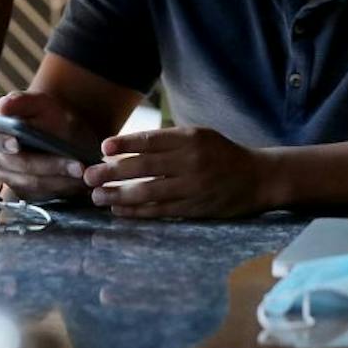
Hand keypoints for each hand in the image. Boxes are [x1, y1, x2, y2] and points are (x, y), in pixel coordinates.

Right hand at [0, 90, 95, 202]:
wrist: (62, 133)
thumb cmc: (49, 116)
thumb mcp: (40, 103)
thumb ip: (22, 102)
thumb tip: (3, 106)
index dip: (3, 143)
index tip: (16, 144)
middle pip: (19, 166)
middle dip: (48, 166)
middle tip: (76, 164)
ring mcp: (10, 178)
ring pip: (32, 183)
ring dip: (59, 180)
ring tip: (82, 172)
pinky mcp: (25, 192)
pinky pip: (42, 195)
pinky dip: (61, 189)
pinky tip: (78, 183)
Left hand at [83, 126, 276, 218]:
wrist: (258, 178)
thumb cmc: (221, 153)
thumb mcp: (199, 135)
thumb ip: (168, 140)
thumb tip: (127, 147)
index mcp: (191, 139)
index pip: (151, 140)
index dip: (125, 144)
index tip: (103, 148)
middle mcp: (191, 162)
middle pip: (145, 167)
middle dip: (113, 172)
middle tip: (89, 176)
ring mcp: (193, 188)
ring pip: (149, 192)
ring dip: (120, 196)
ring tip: (98, 196)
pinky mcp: (195, 209)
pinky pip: (161, 211)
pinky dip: (138, 211)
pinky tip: (120, 210)